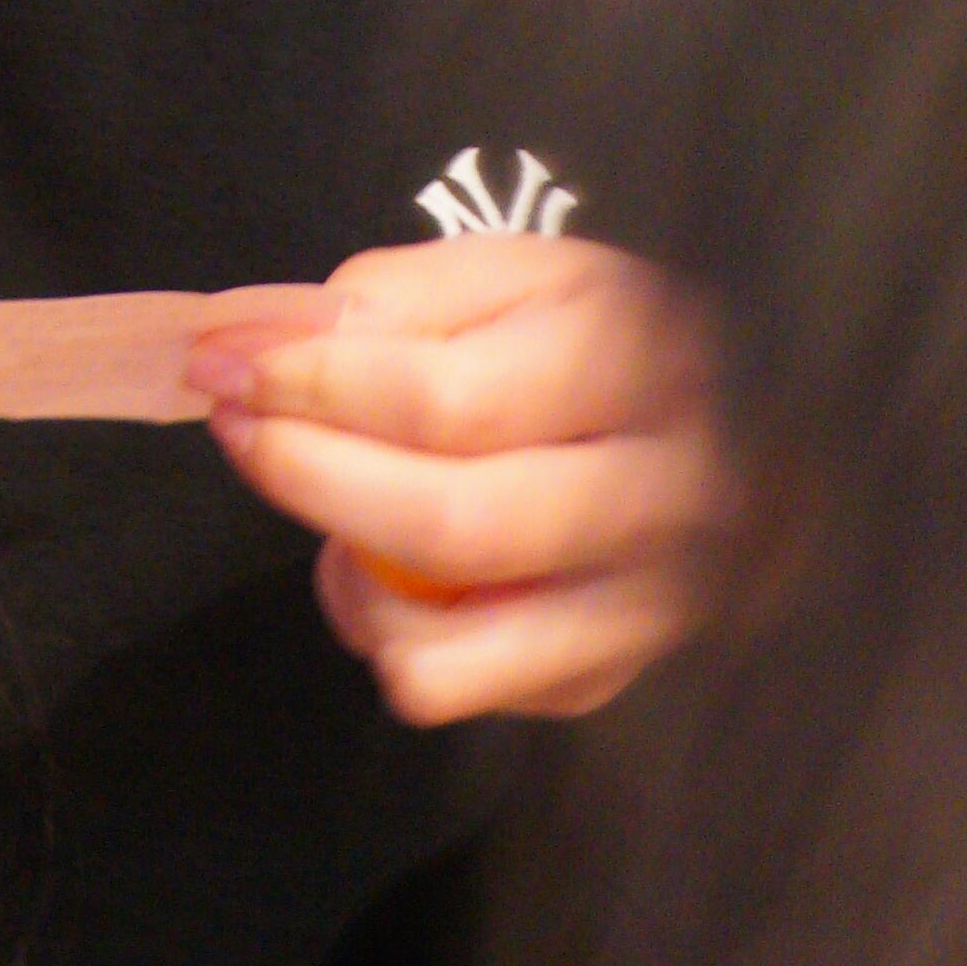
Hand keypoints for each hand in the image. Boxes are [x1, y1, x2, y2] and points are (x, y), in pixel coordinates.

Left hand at [191, 232, 727, 726]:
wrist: (739, 433)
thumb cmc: (600, 342)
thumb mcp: (511, 276)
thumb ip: (388, 298)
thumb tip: (260, 340)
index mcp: (645, 366)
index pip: (451, 401)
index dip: (316, 387)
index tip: (228, 363)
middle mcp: (668, 496)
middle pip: (450, 525)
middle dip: (310, 477)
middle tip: (239, 428)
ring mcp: (644, 605)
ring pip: (446, 646)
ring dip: (348, 581)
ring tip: (334, 514)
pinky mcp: (605, 676)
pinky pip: (456, 689)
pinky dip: (390, 634)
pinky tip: (396, 567)